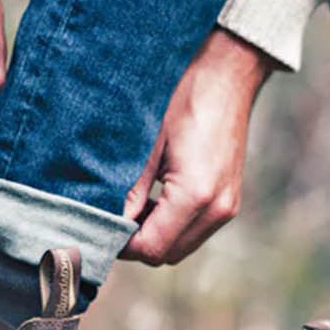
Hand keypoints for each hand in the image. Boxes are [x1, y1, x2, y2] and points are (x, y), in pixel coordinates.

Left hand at [121, 28, 274, 265]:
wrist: (227, 76)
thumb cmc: (185, 98)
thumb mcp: (148, 144)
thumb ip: (131, 190)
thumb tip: (111, 221)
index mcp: (196, 195)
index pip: (151, 246)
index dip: (121, 243)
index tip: (100, 226)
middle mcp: (217, 209)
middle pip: (166, 254)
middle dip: (137, 244)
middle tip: (112, 218)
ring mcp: (227, 207)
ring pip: (180, 246)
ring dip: (155, 235)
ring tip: (134, 208)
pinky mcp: (229, 201)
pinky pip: (195, 230)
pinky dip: (172, 226)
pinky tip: (157, 201)